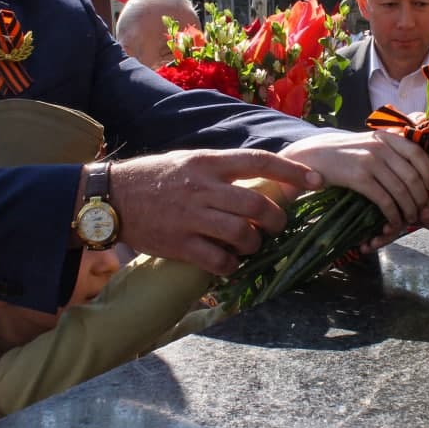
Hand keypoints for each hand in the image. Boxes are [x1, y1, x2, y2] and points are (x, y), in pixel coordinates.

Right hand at [106, 149, 322, 276]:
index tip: (317, 180)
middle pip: (257, 205)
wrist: (111, 197)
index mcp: (208, 162)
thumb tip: (262, 180)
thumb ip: (223, 169)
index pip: (259, 161)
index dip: (292, 171)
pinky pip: (219, 260)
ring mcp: (191, 217)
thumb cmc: (155, 178)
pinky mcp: (179, 244)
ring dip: (255, 244)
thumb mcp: (190, 161)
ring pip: (243, 234)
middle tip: (277, 226)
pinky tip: (229, 263)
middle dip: (276, 220)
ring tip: (251, 245)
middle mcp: (203, 187)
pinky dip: (231, 266)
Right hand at [280, 130, 428, 228]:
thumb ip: (389, 149)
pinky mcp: (358, 178)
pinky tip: (393, 222)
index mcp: (385, 137)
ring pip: (401, 190)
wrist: (311, 156)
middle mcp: (380, 146)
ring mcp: (369, 161)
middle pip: (412, 176)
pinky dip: (393, 214)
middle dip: (421, 198)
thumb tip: (416, 168)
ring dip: (409, 209)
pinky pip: (384, 200)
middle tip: (421, 211)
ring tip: (409, 219)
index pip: (418, 153)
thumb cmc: (342, 154)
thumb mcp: (368, 143)